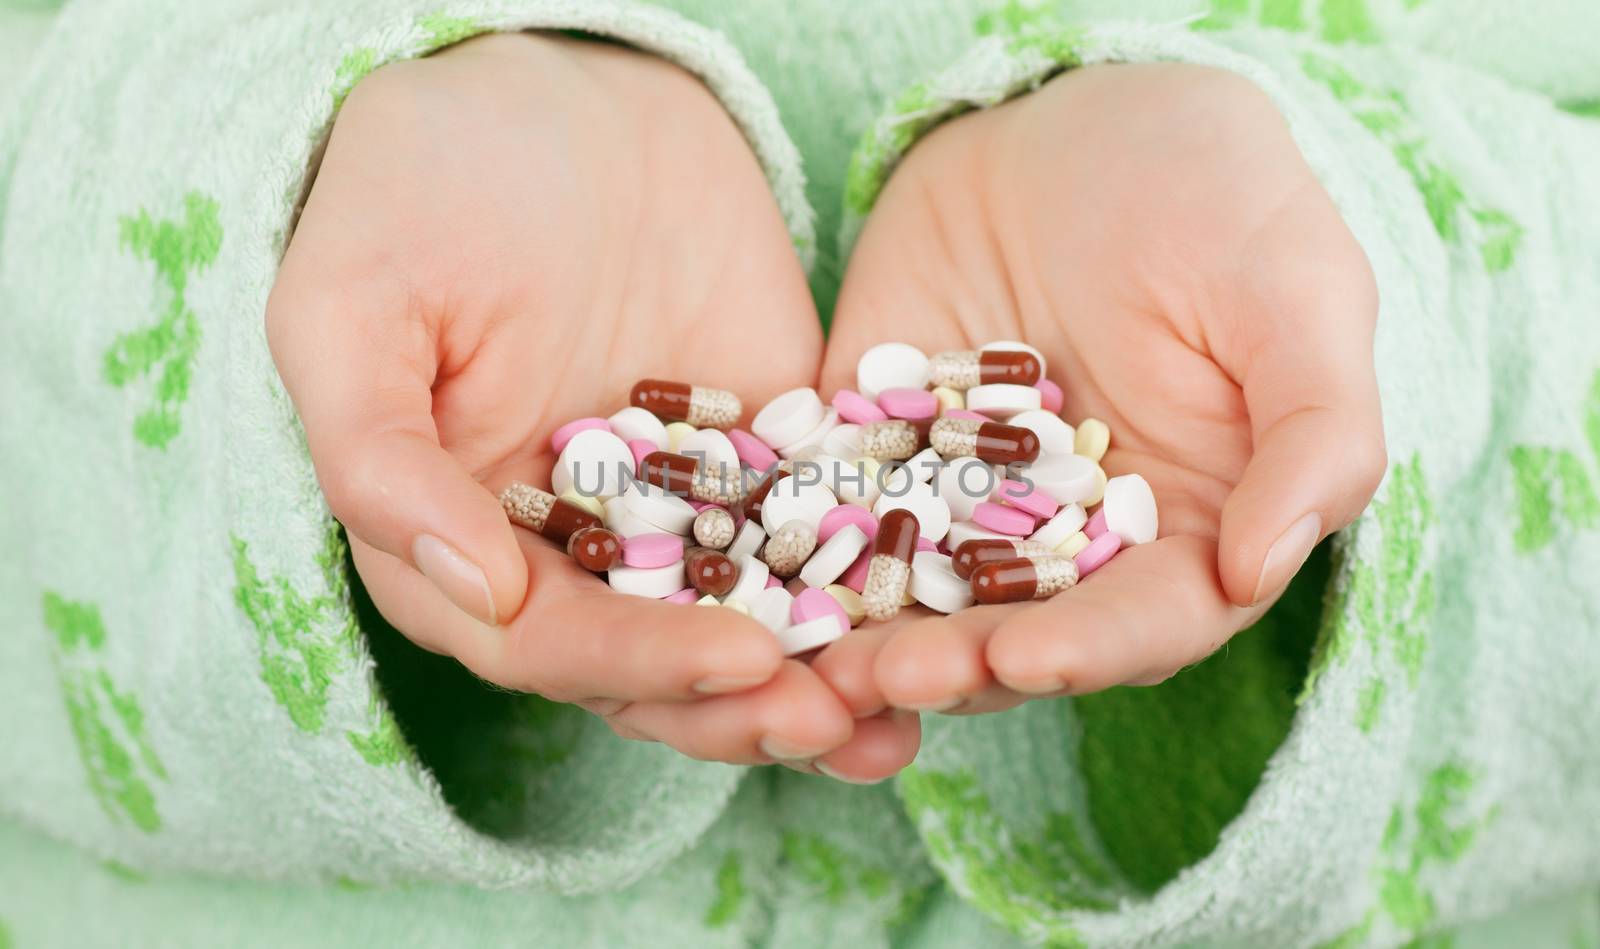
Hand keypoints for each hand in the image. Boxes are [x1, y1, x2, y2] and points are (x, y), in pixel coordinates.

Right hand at [267, 33, 917, 776]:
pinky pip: (817, 535)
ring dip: (813, 680)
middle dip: (740, 702)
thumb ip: (382, 458)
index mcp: (459, 536)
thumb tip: (477, 596)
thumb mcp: (354, 307)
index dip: (636, 663)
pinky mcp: (764, 457)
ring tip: (895, 711)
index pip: (545, 641)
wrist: (556, 91)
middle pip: (653, 664)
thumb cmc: (420, 185)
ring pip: (740, 622)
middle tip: (835, 716)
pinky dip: (866, 585)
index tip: (737, 660)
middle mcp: (567, 545)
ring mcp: (674, 505)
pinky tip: (933, 620)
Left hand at [814, 63, 1384, 715]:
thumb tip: (1261, 572)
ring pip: (917, 597)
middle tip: (887, 677)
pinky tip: (753, 580)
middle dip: (955, 664)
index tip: (1026, 659)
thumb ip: (1311, 433)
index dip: (1091, 650)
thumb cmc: (1218, 202)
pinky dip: (796, 553)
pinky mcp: (876, 455)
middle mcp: (1070, 543)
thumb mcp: (1296, 296)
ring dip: (867, 637)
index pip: (1146, 620)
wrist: (1081, 122)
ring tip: (813, 660)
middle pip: (1017, 633)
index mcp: (1185, 531)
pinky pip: (834, 512)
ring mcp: (964, 505)